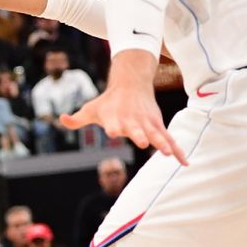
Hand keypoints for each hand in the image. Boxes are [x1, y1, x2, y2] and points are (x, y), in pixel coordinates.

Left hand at [61, 86, 188, 165]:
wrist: (131, 83)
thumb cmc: (108, 101)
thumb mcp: (91, 108)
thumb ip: (77, 119)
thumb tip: (61, 119)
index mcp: (114, 118)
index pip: (112, 123)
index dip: (112, 128)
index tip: (111, 132)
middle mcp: (132, 120)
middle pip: (136, 129)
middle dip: (138, 135)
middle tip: (142, 142)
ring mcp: (147, 123)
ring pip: (157, 134)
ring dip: (163, 143)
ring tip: (168, 154)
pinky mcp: (158, 126)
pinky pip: (170, 139)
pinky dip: (178, 150)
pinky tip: (184, 162)